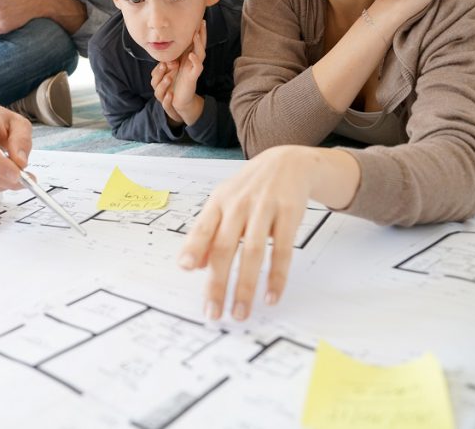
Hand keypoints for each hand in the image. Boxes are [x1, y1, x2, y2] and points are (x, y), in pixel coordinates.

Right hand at [151, 61, 181, 125]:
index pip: (155, 73)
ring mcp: (163, 98)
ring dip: (162, 85)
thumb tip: (174, 56)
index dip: (160, 67)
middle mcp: (159, 89)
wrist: (185, 101)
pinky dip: (167, 100)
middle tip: (164, 66)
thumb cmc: (179, 85)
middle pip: (154, 81)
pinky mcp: (169, 107)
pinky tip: (171, 94)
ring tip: (169, 78)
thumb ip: (174, 65)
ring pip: (158, 92)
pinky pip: (165, 104)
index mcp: (160, 80)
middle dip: (159, 73)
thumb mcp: (177, 74)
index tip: (168, 61)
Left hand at [170, 21, 205, 123]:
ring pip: (200, 54)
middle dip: (202, 34)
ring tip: (196, 34)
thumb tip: (168, 43)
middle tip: (202, 22)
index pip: (195, 42)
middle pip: (201, 45)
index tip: (197, 20)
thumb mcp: (173, 64)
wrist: (179, 98)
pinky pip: (197, 68)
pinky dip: (195, 61)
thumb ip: (173, 54)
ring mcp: (195, 69)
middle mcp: (194, 62)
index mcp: (189, 57)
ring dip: (198, 44)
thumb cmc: (176, 80)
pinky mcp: (193, 77)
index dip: (197, 31)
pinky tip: (192, 55)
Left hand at [178, 145, 313, 320]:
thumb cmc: (250, 188)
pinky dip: (276, 276)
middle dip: (217, 283)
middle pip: (224, 247)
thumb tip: (193, 266)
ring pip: (252, 252)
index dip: (193, 248)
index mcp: (218, 202)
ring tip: (240, 312)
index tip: (185, 269)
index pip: (202, 228)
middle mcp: (239, 205)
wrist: (287, 162)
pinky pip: (282, 250)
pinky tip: (271, 295)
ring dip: (245, 286)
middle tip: (213, 312)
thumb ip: (208, 233)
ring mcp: (264, 208)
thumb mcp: (224, 202)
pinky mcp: (289, 214)